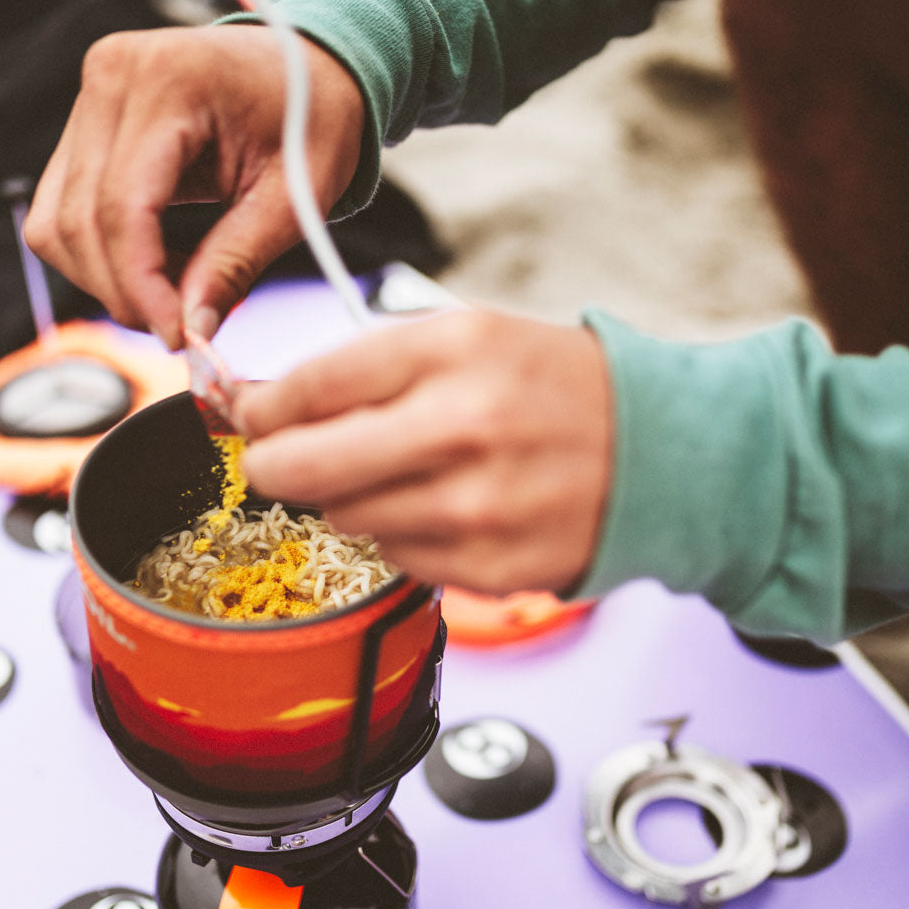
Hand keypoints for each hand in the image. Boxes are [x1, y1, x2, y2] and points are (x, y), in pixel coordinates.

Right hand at [23, 25, 364, 348]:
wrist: (306, 70)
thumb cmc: (309, 120)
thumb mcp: (292, 199)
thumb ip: (234, 263)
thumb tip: (192, 330)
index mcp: (169, 81)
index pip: (122, 207)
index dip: (142, 286)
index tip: (178, 338)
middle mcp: (112, 77)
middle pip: (79, 221)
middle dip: (126, 293)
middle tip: (182, 328)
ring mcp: (90, 96)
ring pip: (56, 224)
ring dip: (107, 279)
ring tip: (178, 290)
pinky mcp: (83, 123)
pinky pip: (61, 210)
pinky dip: (101, 256)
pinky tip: (157, 264)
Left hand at [234, 310, 613, 593]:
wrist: (659, 451)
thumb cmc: (547, 388)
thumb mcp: (465, 340)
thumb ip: (363, 368)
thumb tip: (260, 403)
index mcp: (452, 351)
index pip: (310, 386)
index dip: (261, 406)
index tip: (250, 414)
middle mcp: (462, 428)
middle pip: (303, 466)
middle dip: (272, 464)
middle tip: (277, 459)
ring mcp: (475, 508)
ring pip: (344, 517)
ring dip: (350, 498)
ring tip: (402, 474)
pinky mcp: (487, 568)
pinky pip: (394, 556)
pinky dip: (401, 534)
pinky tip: (444, 509)